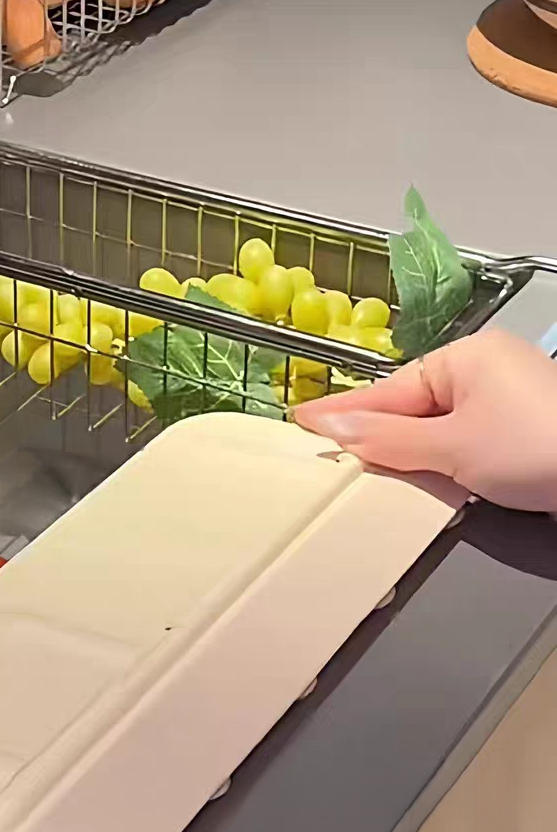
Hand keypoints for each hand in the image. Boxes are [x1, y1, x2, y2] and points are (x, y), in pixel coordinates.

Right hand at [293, 330, 556, 512]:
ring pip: (436, 426)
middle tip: (322, 454)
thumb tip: (332, 428)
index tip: (298, 421)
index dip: (341, 412)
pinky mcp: (524, 431)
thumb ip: (387, 440)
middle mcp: (486, 369)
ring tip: (356, 468)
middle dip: (372, 433)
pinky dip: (436, 458)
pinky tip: (414, 474)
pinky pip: (462, 439)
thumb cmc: (535, 449)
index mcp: (465, 357)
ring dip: (403, 451)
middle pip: (411, 406)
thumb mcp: (452, 447)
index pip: (388, 390)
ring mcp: (508, 400)